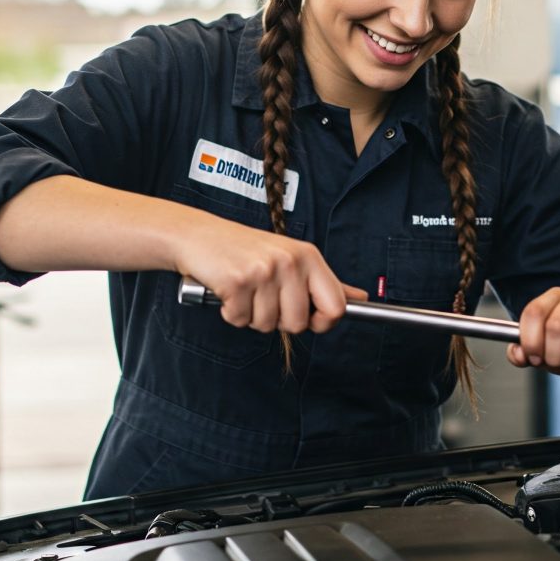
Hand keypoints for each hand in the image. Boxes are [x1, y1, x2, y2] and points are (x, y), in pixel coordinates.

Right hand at [173, 214, 365, 334]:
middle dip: (277, 320)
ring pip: (267, 325)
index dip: (322, 322)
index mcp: (308, 256)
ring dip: (251, 316)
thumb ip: (325, 282)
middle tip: (263, 297)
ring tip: (244, 289)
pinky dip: (231, 313)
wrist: (198, 235)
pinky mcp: (238, 281)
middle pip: (299, 324)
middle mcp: (290, 261)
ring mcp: (264, 270)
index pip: (336, 307)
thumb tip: (361, 298)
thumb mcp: (291, 258)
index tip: (307, 319)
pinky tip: (228, 290)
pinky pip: (241, 320)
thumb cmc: (245, 250)